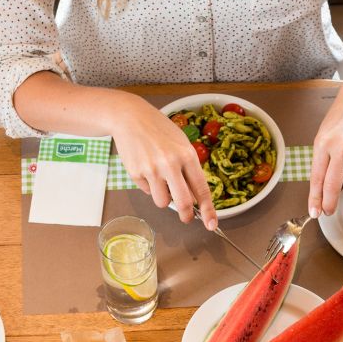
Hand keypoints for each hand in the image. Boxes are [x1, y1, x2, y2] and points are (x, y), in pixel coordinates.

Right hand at [110, 95, 217, 228]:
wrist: (130, 117)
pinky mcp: (136, 173)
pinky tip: (146, 167)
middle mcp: (170, 164)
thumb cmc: (159, 131)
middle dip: (186, 215)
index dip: (208, 210)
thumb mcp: (181, 144)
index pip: (201, 189)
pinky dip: (149, 185)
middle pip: (183, 203)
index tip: (211, 224)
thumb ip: (189, 169)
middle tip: (186, 217)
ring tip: (160, 180)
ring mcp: (152, 169)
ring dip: (164, 197)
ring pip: (162, 202)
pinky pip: (147, 191)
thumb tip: (195, 197)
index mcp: (187, 156)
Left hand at [308, 69, 342, 216]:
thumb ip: (323, 162)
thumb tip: (324, 192)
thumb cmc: (340, 119)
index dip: (315, 199)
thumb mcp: (324, 136)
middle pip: (334, 186)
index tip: (314, 213)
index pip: (317, 178)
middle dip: (330, 204)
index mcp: (323, 143)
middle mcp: (341, 145)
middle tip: (329, 211)